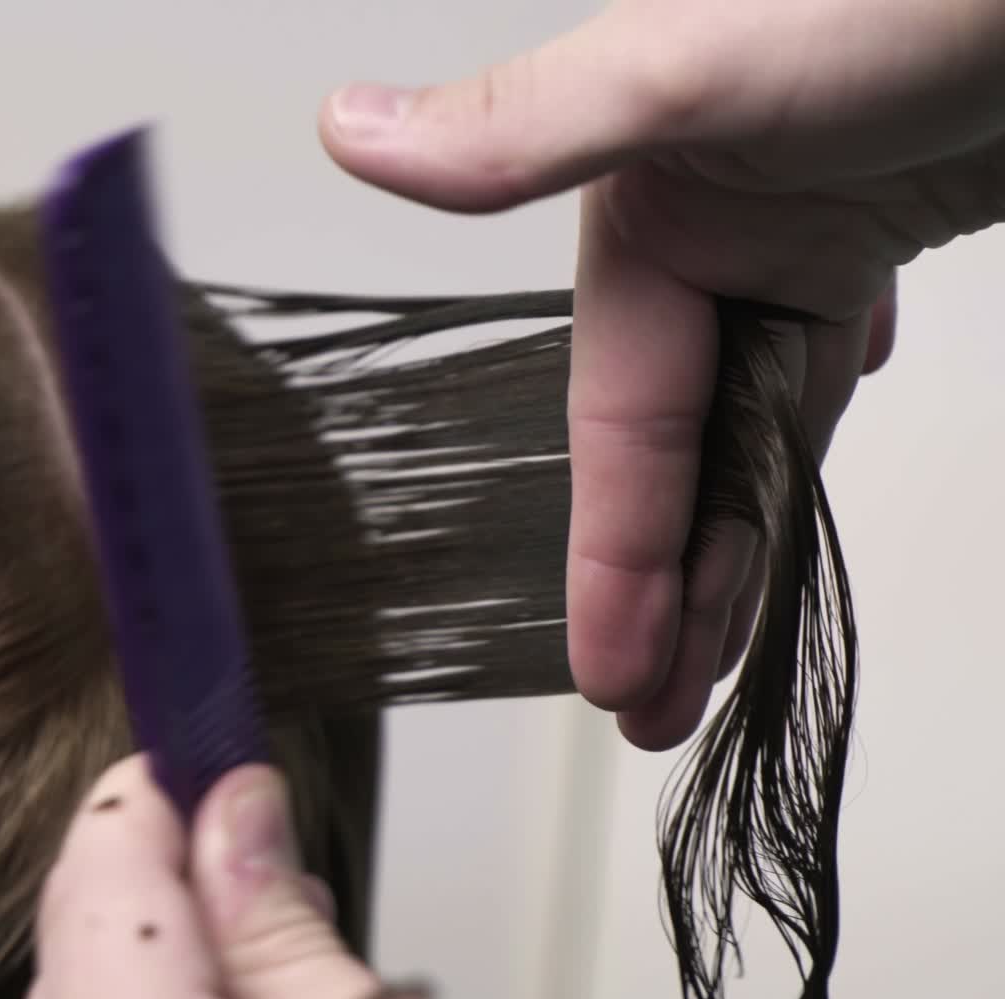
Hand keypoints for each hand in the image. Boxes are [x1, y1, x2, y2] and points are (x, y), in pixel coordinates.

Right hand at [319, 0, 1004, 748]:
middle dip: (667, 591)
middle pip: (680, 459)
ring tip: (713, 661)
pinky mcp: (870, 236)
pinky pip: (810, 386)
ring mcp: (792, 246)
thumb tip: (354, 132)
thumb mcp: (693, 59)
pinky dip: (792, 455)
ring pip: (748, 436)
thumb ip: (526, 126)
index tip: (611, 676)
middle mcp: (707, 242)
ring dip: (732, 547)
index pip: (622, 434)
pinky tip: (778, 506)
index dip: (613, 565)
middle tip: (653, 707)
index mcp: (647, 218)